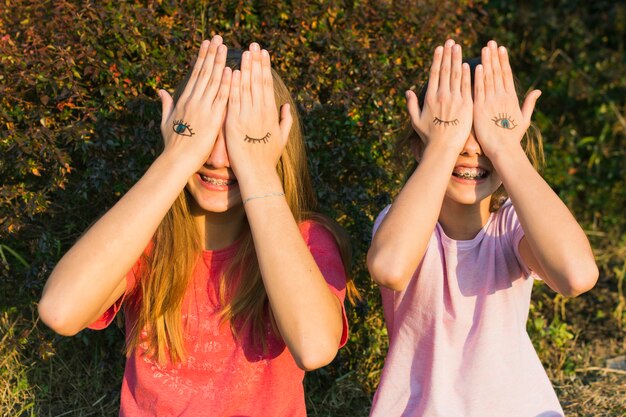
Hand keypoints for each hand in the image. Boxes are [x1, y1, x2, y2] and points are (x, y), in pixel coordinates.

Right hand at [159, 35, 231, 171]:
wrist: (177, 161)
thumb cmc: (172, 144)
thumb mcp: (165, 121)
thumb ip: (166, 104)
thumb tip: (161, 90)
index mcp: (183, 101)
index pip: (194, 75)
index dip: (201, 59)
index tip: (206, 45)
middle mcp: (193, 101)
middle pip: (204, 73)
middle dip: (211, 54)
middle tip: (217, 38)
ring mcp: (203, 109)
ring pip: (213, 82)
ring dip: (219, 63)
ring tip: (224, 47)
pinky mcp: (213, 120)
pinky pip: (221, 99)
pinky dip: (226, 85)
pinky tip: (231, 71)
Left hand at [225, 43, 291, 184]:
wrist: (257, 174)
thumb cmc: (268, 158)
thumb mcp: (282, 138)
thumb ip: (285, 121)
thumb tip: (287, 106)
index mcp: (270, 113)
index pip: (267, 84)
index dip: (265, 67)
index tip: (263, 53)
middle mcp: (260, 111)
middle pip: (258, 81)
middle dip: (256, 61)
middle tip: (254, 44)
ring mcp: (247, 116)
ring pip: (246, 87)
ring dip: (245, 68)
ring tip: (244, 52)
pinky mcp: (234, 123)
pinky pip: (233, 100)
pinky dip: (233, 86)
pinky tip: (233, 72)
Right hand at [406, 39, 472, 153]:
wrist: (443, 148)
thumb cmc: (428, 137)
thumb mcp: (415, 121)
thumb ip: (411, 104)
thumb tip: (408, 91)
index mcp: (430, 98)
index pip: (434, 74)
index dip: (437, 59)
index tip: (439, 48)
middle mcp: (442, 96)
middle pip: (445, 70)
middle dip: (448, 54)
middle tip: (451, 41)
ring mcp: (455, 100)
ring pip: (456, 75)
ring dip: (457, 59)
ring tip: (458, 47)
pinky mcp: (466, 106)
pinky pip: (467, 87)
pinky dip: (468, 75)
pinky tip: (468, 64)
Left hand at [472, 40, 540, 157]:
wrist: (503, 150)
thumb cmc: (513, 137)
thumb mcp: (524, 119)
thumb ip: (529, 103)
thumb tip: (538, 90)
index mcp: (512, 98)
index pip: (507, 75)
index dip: (504, 60)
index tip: (501, 48)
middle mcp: (502, 97)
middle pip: (497, 72)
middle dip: (494, 56)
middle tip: (491, 42)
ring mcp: (491, 102)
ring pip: (488, 78)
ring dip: (486, 62)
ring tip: (484, 49)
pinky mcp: (480, 109)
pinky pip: (478, 90)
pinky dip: (478, 78)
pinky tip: (477, 66)